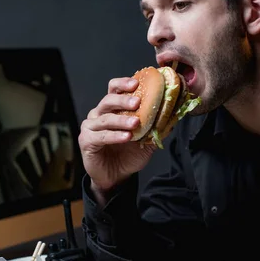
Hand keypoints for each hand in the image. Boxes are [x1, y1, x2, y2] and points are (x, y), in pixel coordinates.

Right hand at [78, 77, 156, 201]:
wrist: (116, 177)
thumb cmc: (128, 155)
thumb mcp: (147, 139)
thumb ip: (156, 126)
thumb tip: (173, 113)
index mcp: (112, 109)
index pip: (113, 89)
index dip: (123, 83)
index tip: (136, 83)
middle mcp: (98, 114)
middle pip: (108, 101)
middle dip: (123, 100)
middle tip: (138, 102)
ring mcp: (90, 127)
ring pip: (105, 118)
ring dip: (121, 120)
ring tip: (136, 123)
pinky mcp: (86, 141)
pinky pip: (100, 136)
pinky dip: (114, 136)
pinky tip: (127, 137)